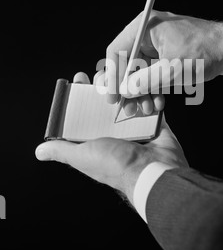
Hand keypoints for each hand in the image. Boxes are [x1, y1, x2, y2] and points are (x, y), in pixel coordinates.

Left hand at [35, 72, 187, 203]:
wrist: (152, 172)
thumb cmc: (115, 165)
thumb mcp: (83, 156)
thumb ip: (63, 150)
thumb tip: (40, 151)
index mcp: (98, 136)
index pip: (86, 108)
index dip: (82, 91)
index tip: (81, 76)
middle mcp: (117, 130)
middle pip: (110, 98)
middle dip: (110, 84)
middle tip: (111, 77)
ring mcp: (138, 126)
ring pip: (132, 96)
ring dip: (132, 90)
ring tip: (134, 91)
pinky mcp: (156, 124)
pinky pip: (154, 104)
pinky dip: (153, 97)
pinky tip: (150, 95)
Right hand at [99, 10, 222, 115]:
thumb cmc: (205, 51)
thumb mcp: (171, 69)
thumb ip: (143, 81)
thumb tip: (124, 91)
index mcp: (145, 27)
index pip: (116, 51)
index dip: (112, 76)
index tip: (112, 97)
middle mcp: (148, 34)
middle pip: (126, 63)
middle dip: (128, 88)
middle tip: (128, 108)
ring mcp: (158, 45)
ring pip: (140, 72)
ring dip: (142, 92)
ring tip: (146, 108)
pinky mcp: (168, 56)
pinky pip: (153, 74)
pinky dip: (153, 88)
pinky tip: (157, 103)